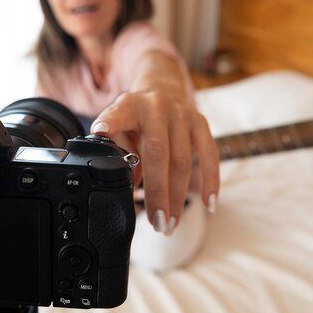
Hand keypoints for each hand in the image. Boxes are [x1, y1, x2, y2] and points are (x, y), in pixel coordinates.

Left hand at [90, 89, 219, 234]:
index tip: (101, 130)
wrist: (162, 88)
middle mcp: (157, 106)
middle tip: (157, 223)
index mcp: (130, 106)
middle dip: (158, 192)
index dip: (111, 122)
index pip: (119, 114)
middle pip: (158, 153)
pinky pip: (210, 155)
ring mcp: (182, 114)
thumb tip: (127, 191)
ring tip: (171, 223)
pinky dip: (210, 181)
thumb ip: (120, 153)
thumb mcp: (121, 126)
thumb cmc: (136, 117)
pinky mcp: (200, 121)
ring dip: (178, 197)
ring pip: (183, 161)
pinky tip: (208, 204)